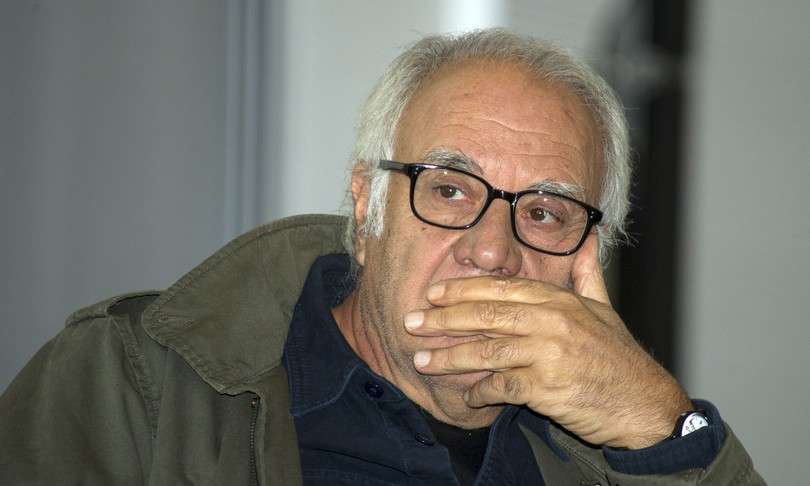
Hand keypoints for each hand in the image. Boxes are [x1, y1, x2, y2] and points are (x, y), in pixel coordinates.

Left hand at [405, 235, 691, 448]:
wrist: (645, 404)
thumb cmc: (620, 358)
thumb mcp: (605, 309)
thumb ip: (587, 275)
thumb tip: (588, 239)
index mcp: (560, 300)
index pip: (501, 288)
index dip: (462, 289)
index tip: (433, 293)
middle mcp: (552, 322)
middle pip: (486, 315)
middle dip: (443, 319)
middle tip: (411, 324)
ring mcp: (549, 355)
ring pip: (487, 351)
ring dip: (449, 357)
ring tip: (421, 360)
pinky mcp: (547, 388)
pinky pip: (501, 387)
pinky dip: (479, 391)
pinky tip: (464, 395)